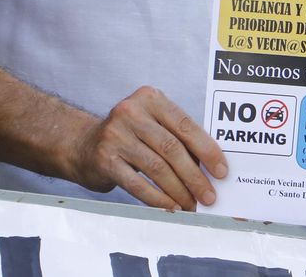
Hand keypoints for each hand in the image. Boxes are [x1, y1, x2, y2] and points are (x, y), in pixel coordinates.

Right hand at [72, 86, 227, 211]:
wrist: (83, 145)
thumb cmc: (130, 136)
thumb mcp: (152, 123)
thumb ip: (178, 136)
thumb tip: (211, 167)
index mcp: (150, 98)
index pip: (185, 125)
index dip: (207, 150)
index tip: (222, 171)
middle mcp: (131, 112)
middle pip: (172, 148)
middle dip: (195, 176)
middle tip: (209, 195)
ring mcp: (115, 135)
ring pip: (157, 168)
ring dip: (179, 191)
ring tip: (192, 205)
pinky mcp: (105, 159)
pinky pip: (137, 183)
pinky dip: (158, 198)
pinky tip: (171, 206)